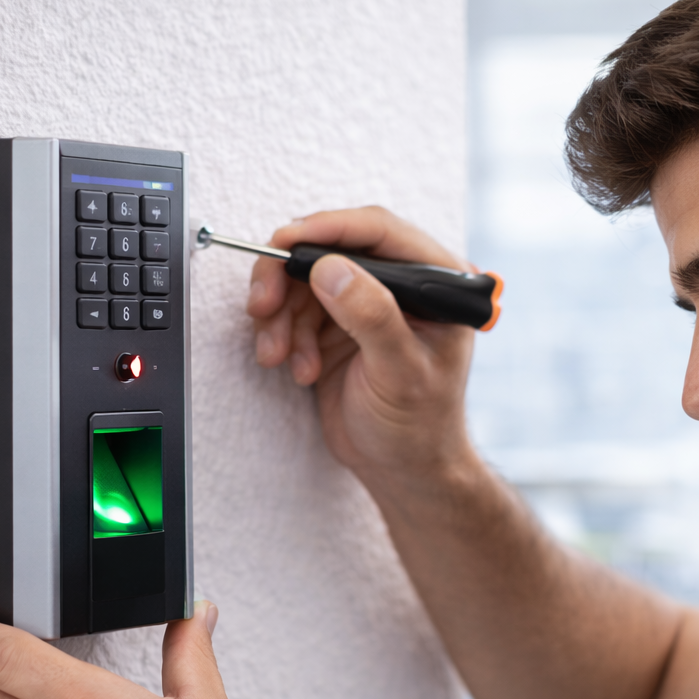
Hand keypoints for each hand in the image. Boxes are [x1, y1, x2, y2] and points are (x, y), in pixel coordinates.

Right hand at [246, 207, 477, 487]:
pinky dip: (284, 335)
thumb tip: (332, 268)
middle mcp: (399, 285)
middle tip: (262, 302)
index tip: (286, 241)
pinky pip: (294, 310)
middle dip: (289, 275)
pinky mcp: (337, 326)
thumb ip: (372, 317)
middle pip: (331, 249)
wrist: (401, 470)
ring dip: (281, 315)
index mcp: (435, 283)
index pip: (380, 231)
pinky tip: (298, 368)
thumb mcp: (400, 372)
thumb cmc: (420, 427)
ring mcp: (365, 304)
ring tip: (278, 354)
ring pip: (305, 280)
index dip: (329, 228)